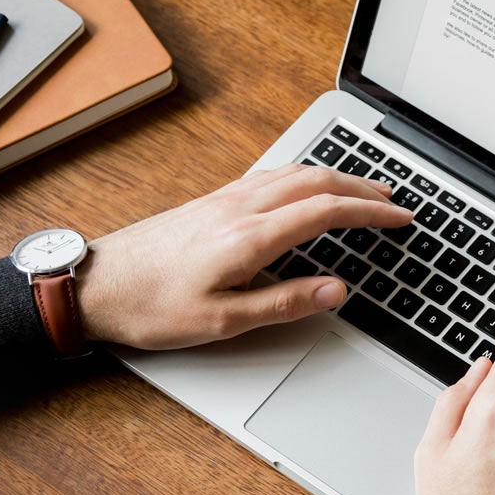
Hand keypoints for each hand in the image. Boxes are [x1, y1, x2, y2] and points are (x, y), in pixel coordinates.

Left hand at [76, 165, 411, 348]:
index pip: (326, 211)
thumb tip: (335, 289)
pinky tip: (307, 187)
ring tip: (363, 190)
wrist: (94, 284)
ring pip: (294, 173)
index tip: (401, 217)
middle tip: (395, 200)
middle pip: (316, 181)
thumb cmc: (150, 306)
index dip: (371, 212)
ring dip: (336, 177)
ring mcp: (224, 200)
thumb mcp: (222, 321)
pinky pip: (271, 176)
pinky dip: (305, 176)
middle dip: (363, 187)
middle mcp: (239, 208)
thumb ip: (284, 302)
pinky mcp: (211, 202)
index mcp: (249, 237)